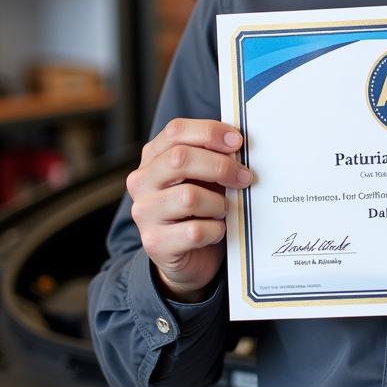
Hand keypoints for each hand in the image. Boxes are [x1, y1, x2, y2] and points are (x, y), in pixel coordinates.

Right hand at [126, 119, 251, 301]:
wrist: (189, 255)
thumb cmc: (201, 207)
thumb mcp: (205, 176)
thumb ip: (215, 156)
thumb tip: (238, 144)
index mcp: (154, 157)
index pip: (176, 131)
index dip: (210, 132)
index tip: (238, 142)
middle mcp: (142, 182)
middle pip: (180, 159)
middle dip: (220, 166)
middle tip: (244, 177)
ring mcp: (144, 212)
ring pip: (189, 197)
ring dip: (218, 203)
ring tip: (224, 209)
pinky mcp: (154, 242)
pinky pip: (194, 231)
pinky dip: (215, 230)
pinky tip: (217, 230)